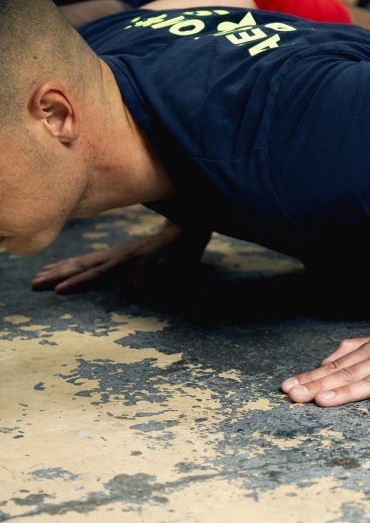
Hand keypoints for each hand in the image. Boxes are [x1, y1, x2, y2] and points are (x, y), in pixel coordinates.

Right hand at [31, 223, 208, 293]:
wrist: (184, 233)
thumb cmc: (179, 255)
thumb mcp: (172, 268)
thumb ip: (155, 276)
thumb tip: (136, 286)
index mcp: (127, 262)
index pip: (98, 274)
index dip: (78, 282)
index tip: (58, 289)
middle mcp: (115, 256)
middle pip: (81, 267)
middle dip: (57, 276)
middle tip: (33, 284)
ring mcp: (113, 253)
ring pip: (80, 262)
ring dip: (58, 269)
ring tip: (37, 276)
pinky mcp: (114, 253)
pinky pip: (87, 259)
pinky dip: (70, 263)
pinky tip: (58, 266)